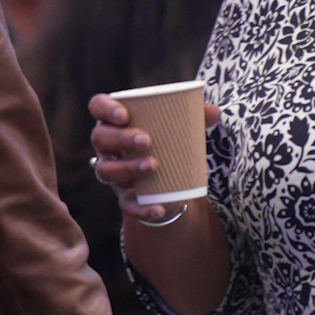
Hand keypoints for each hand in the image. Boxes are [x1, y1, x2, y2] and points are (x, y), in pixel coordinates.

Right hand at [88, 92, 220, 225]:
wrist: (168, 182)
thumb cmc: (167, 143)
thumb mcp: (179, 129)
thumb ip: (195, 118)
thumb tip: (216, 111)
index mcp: (115, 120)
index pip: (98, 106)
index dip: (106, 108)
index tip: (125, 114)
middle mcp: (106, 145)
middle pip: (101, 137)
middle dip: (121, 139)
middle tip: (147, 141)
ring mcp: (112, 171)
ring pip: (107, 170)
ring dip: (128, 168)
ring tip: (154, 166)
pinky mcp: (122, 197)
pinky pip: (126, 204)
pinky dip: (142, 207)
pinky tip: (159, 208)